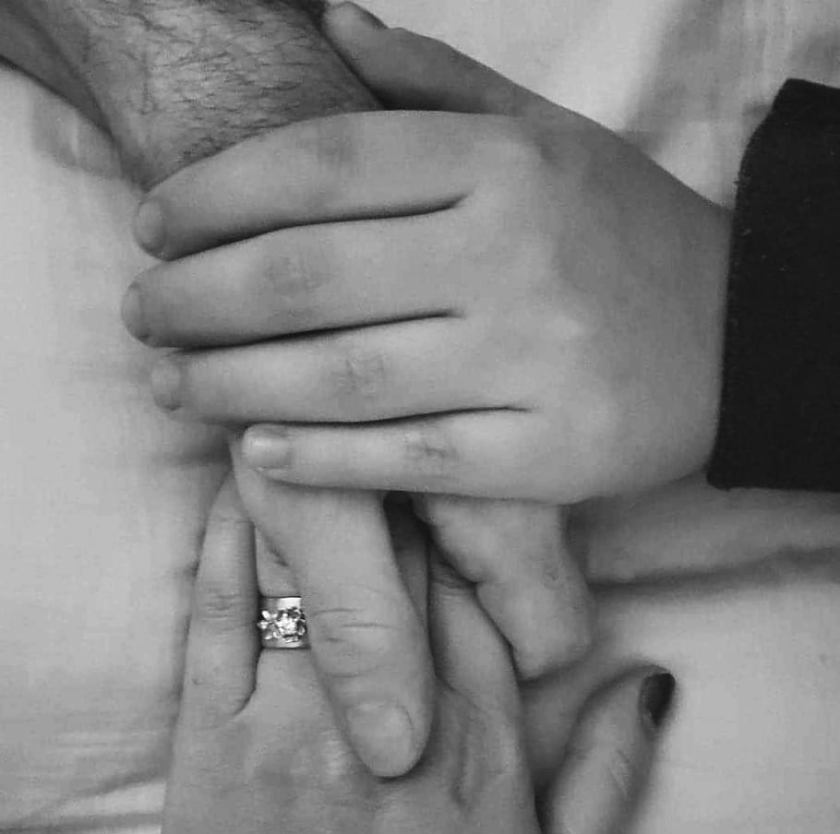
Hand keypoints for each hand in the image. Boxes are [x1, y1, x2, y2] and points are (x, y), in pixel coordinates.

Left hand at [124, 2, 730, 502]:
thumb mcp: (545, 136)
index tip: (152, 223)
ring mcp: (534, 362)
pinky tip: (255, 452)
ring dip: (233, 384)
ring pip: (344, 375)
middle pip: (309, 275)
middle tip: (142, 312)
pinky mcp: (548, 455)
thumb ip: (433, 81)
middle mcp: (515, 257)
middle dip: (196, 296)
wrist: (738, 336)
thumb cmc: (622, 234)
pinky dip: (320, 460)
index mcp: (505, 166)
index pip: (322, 165)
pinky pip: (409, 458)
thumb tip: (328, 20)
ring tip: (173, 383)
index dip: (215, 194)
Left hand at [163, 476, 673, 833]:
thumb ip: (607, 773)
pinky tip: (236, 494)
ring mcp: (299, 725)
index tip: (441, 473)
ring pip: (313, 574)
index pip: (477, 593)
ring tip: (309, 435)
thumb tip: (649, 682)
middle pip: (398, 571)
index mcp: (480, 741)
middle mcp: (397, 716)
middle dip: (391, 495)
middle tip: (378, 427)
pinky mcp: (218, 743)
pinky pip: (224, 619)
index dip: (457, 523)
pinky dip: (228, 547)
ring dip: (311, 497)